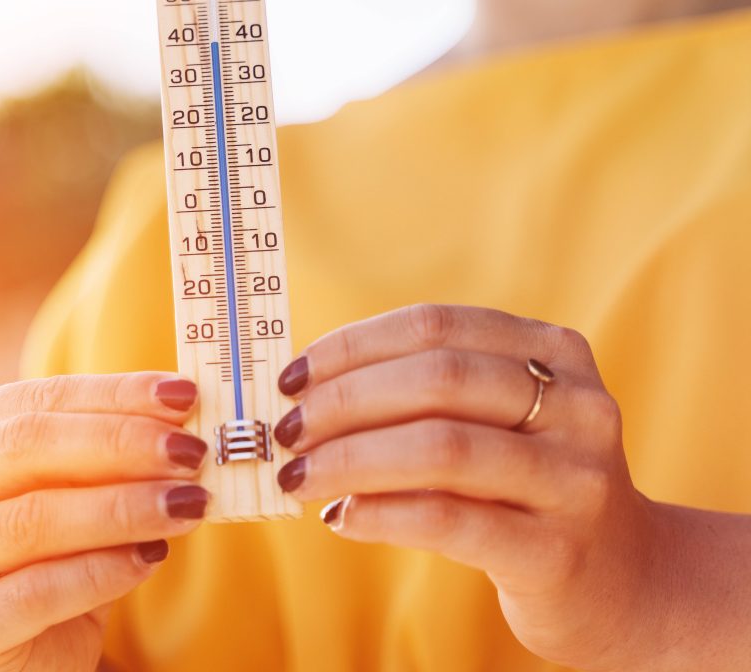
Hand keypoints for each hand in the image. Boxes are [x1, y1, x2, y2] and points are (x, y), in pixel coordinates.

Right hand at [0, 372, 211, 671]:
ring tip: (187, 505)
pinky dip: (104, 570)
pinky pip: (38, 592)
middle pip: (24, 449)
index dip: (112, 394)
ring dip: (122, 508)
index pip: (33, 399)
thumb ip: (109, 445)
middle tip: (189, 452)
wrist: (32, 644)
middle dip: (118, 445)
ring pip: (32, 520)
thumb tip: (181, 410)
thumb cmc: (56, 544)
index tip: (182, 396)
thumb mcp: (74, 484)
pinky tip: (152, 557)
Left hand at [269, 303, 747, 670]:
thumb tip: (304, 392)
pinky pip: (448, 519)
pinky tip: (340, 518)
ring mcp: (576, 478)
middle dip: (343, 401)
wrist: (622, 580)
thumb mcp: (498, 420)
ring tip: (298, 477)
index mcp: (556, 351)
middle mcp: (577, 405)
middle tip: (284, 430)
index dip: (352, 346)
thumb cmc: (524, 485)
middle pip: (438, 379)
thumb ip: (425, 394)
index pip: (435, 326)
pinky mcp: (558, 550)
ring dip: (348, 460)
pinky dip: (380, 514)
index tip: (291, 376)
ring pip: (441, 448)